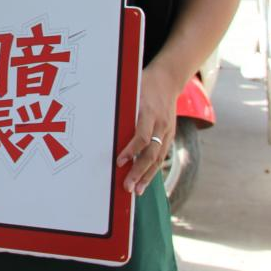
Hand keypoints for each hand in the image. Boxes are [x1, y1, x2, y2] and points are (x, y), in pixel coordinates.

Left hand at [117, 63, 182, 194]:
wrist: (168, 79)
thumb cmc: (142, 83)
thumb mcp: (131, 90)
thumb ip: (121, 107)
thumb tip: (100, 123)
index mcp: (148, 111)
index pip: (142, 137)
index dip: (131, 151)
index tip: (118, 162)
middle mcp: (161, 123)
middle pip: (151, 153)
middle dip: (139, 171)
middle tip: (128, 187)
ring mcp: (167, 130)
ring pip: (159, 157)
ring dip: (147, 176)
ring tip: (137, 190)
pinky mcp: (170, 134)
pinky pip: (162, 154)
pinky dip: (153, 168)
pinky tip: (145, 180)